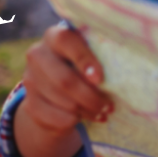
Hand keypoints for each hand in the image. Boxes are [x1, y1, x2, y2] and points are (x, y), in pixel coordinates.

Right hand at [15, 22, 111, 156]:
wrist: (60, 88)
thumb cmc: (87, 65)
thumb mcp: (93, 54)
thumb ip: (103, 55)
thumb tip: (129, 67)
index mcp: (55, 36)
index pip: (66, 41)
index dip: (84, 59)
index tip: (100, 79)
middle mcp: (37, 54)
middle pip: (64, 80)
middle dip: (90, 96)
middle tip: (110, 105)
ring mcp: (30, 79)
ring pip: (61, 101)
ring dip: (86, 110)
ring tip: (104, 112)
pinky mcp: (29, 103)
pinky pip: (53, 117)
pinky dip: (73, 120)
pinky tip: (85, 118)